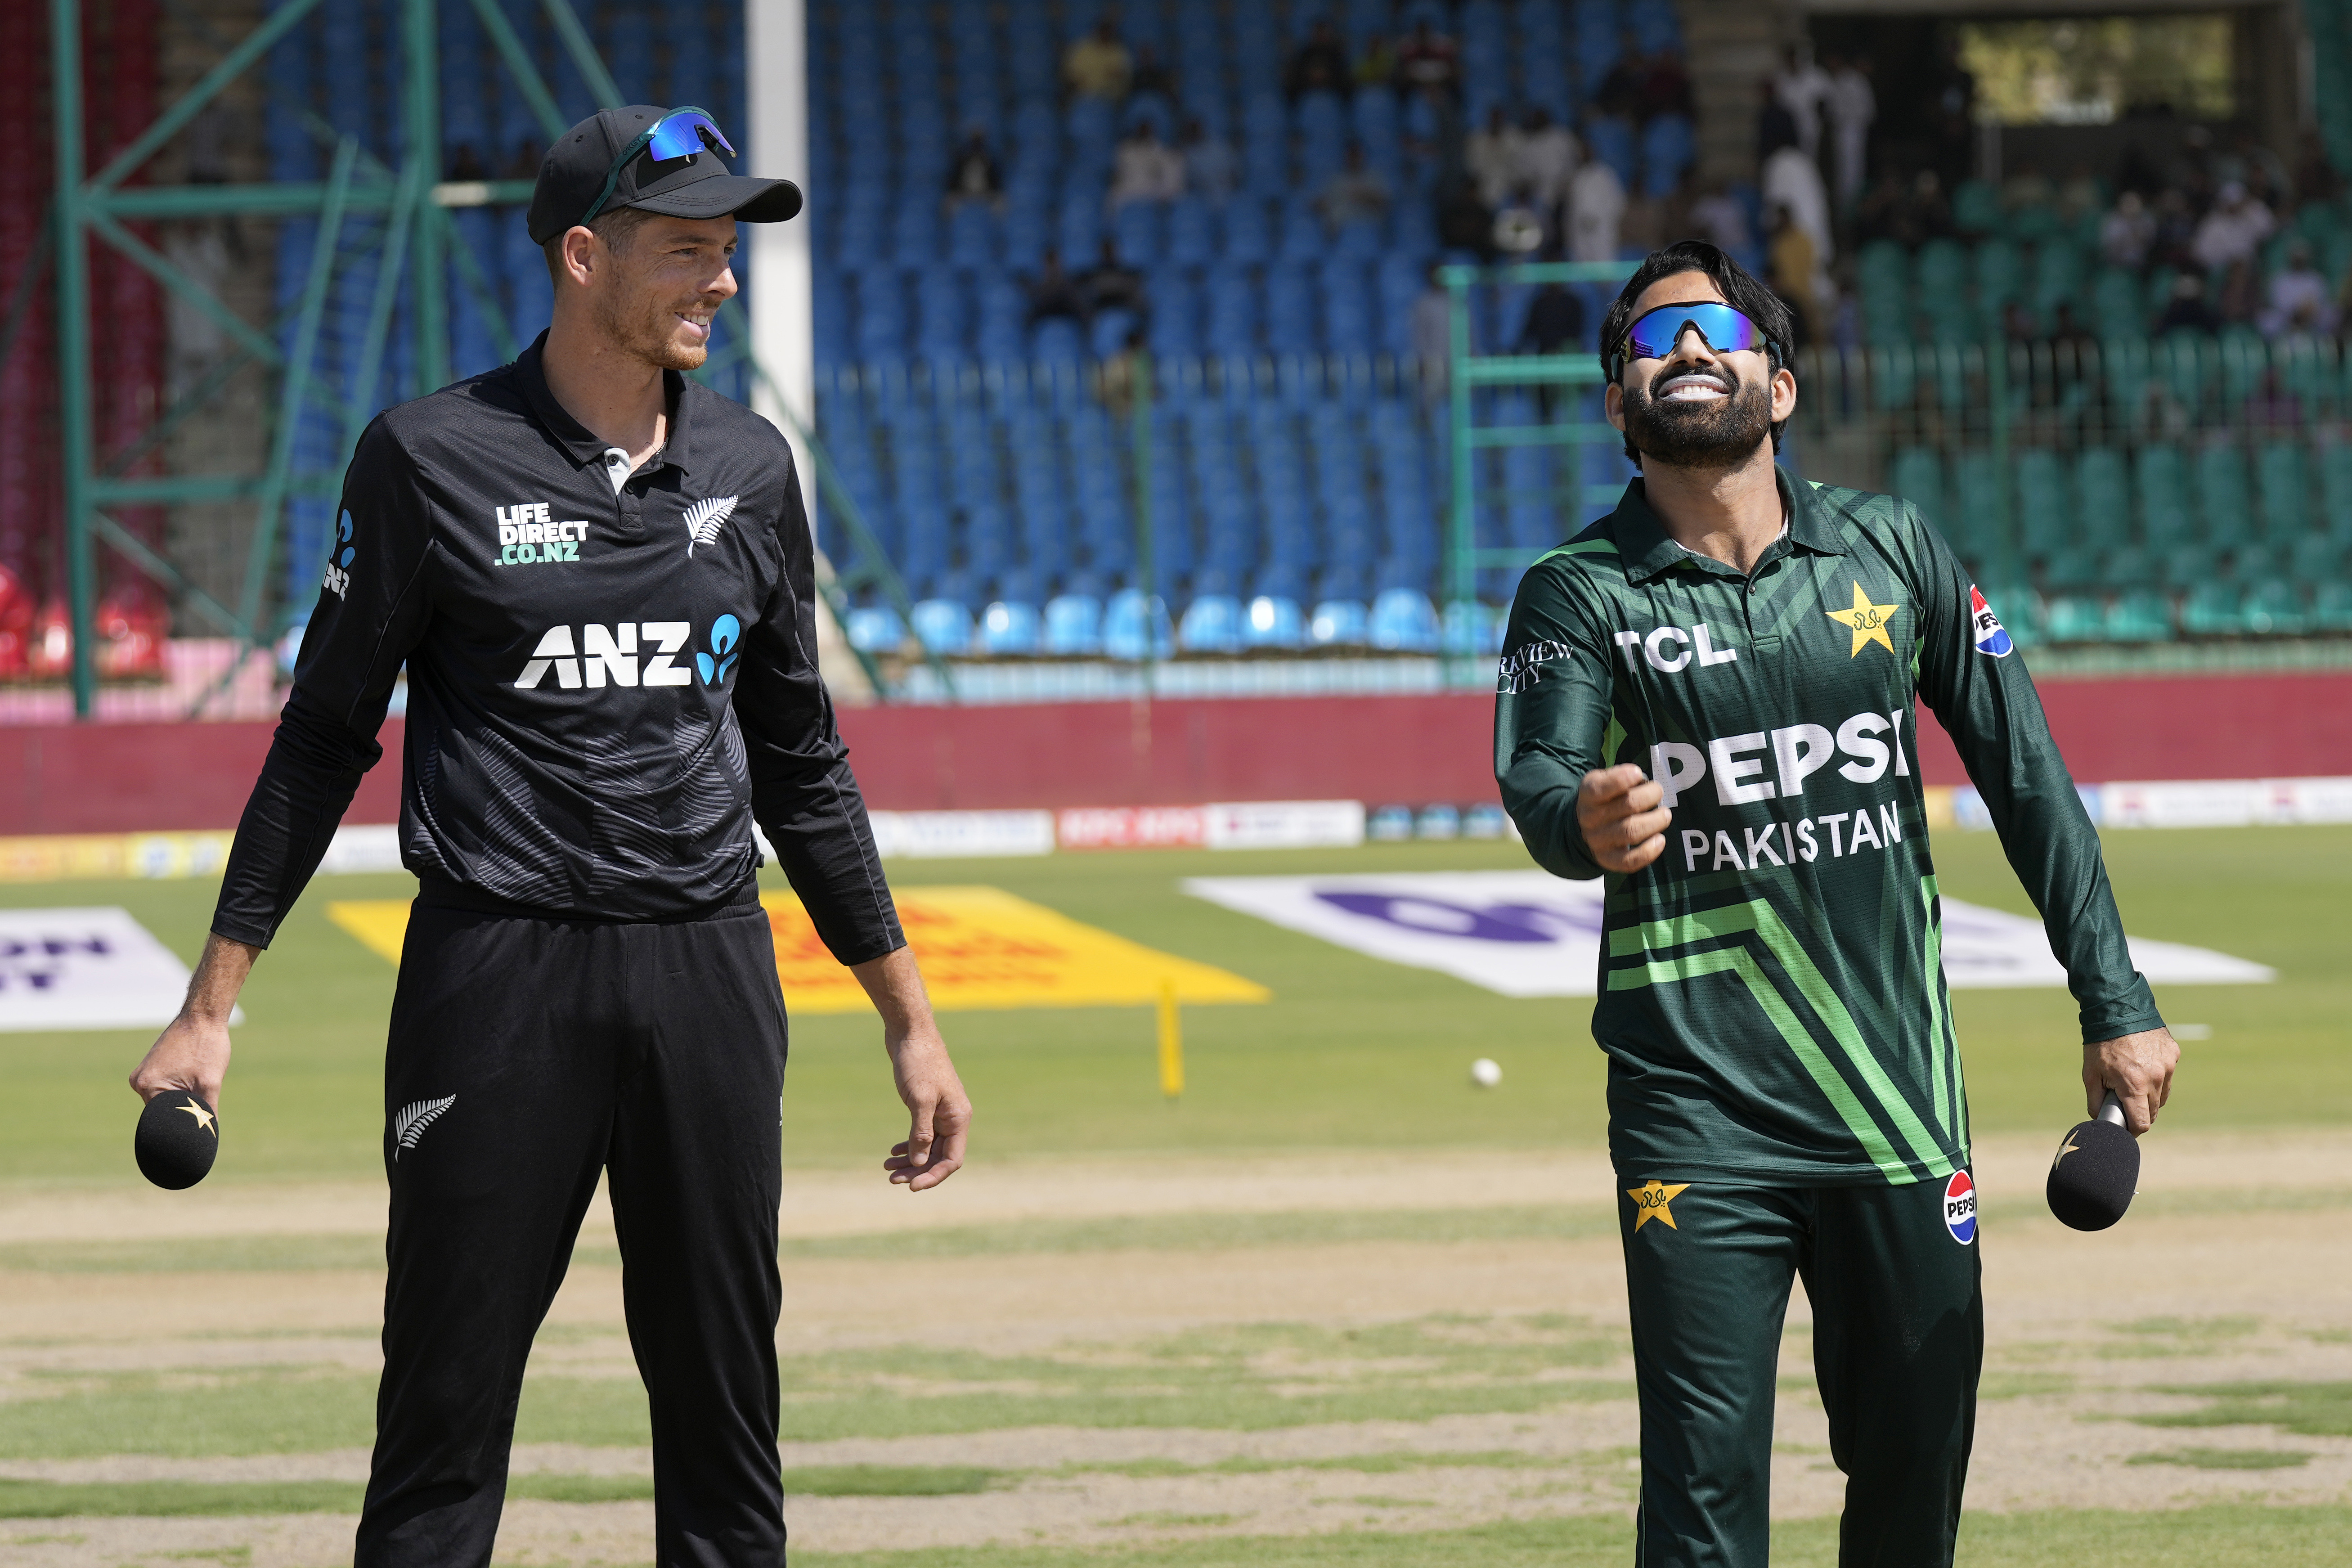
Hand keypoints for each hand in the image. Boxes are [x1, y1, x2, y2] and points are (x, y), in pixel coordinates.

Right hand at [129, 933, 255, 1110]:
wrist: (203, 1016)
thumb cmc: (207, 1046)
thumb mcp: (210, 1083)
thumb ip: (206, 1112)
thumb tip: (209, 1136)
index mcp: (147, 1086)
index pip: (163, 1120)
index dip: (182, 1125)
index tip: (197, 1126)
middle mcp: (139, 1082)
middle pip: (165, 1111)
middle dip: (184, 1110)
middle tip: (203, 1097)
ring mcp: (144, 1074)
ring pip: (167, 1099)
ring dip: (184, 1098)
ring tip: (199, 1079)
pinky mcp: (153, 1068)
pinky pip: (167, 1088)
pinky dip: (181, 1089)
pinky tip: (194, 1075)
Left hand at [884, 1025, 971, 1190]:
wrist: (910, 1033)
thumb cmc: (918, 1063)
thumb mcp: (919, 1099)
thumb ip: (921, 1132)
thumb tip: (919, 1163)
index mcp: (958, 1118)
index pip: (952, 1159)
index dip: (933, 1176)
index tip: (911, 1187)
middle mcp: (953, 1118)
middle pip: (938, 1156)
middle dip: (917, 1170)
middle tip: (891, 1179)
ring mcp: (940, 1112)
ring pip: (928, 1146)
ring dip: (910, 1160)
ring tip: (886, 1167)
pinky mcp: (927, 1105)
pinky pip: (921, 1133)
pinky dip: (908, 1144)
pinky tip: (892, 1150)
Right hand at [1576, 763, 1670, 872]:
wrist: (1584, 827)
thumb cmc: (1604, 799)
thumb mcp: (1602, 780)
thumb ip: (1618, 776)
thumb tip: (1640, 778)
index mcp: (1588, 796)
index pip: (1600, 788)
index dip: (1622, 779)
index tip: (1638, 774)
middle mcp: (1590, 819)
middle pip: (1627, 806)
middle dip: (1650, 796)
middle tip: (1658, 792)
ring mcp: (1599, 841)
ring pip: (1631, 831)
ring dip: (1655, 821)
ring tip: (1665, 814)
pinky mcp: (1608, 859)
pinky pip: (1629, 861)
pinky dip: (1648, 852)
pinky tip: (1660, 840)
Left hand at [2083, 1027, 2177, 1135]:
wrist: (2117, 1010)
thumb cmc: (2100, 1044)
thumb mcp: (2090, 1074)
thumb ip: (2096, 1101)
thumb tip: (2101, 1120)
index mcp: (2134, 1086)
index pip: (2142, 1123)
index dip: (2133, 1129)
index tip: (2125, 1127)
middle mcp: (2156, 1078)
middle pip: (2153, 1111)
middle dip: (2139, 1111)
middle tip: (2124, 1101)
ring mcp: (2168, 1066)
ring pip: (2162, 1095)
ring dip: (2149, 1095)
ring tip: (2132, 1081)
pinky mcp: (2173, 1054)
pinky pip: (2168, 1075)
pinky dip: (2157, 1076)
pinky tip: (2143, 1065)